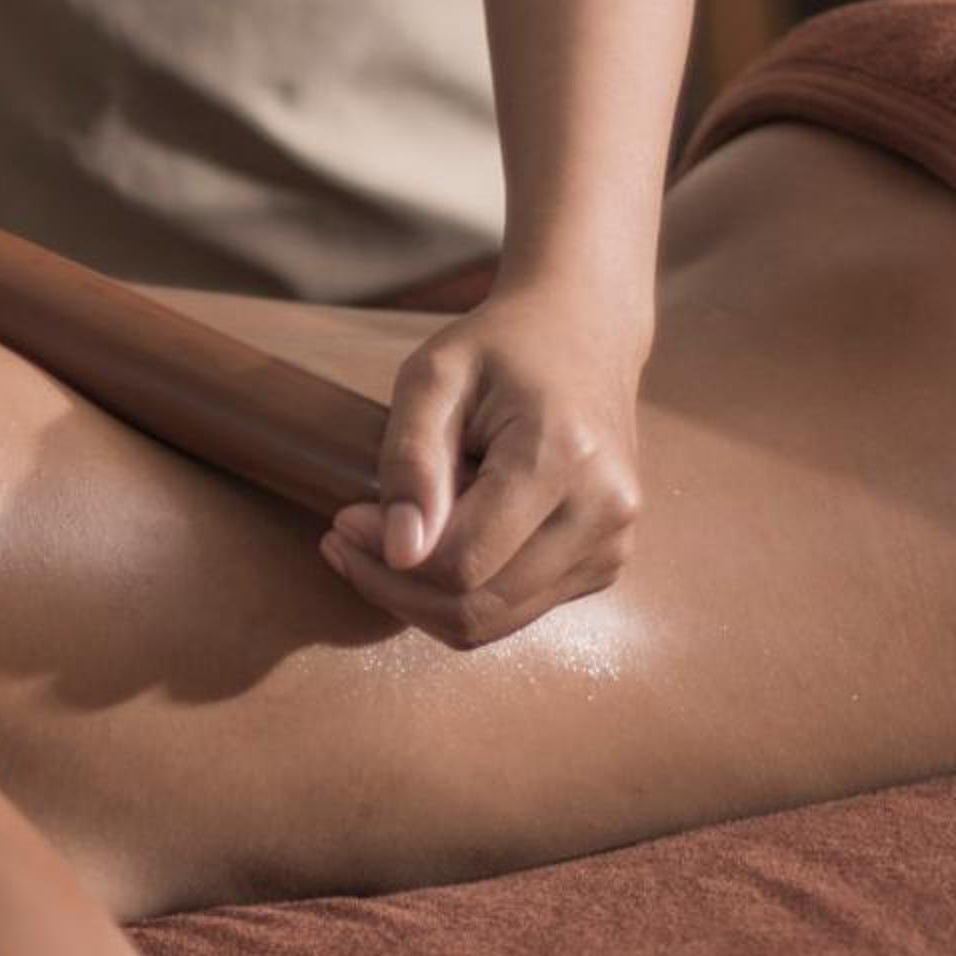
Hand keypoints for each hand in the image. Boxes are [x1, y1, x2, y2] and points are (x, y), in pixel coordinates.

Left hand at [320, 279, 648, 646]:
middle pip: (476, 608)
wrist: (585, 334)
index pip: (461, 563)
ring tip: (386, 540)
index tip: (343, 519)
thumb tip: (399, 552)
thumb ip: (411, 460)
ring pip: (493, 621)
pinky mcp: (604, 562)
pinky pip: (515, 609)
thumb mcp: (433, 376)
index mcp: (564, 458)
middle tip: (347, 541)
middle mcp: (604, 512)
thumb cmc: (501, 348)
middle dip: (396, 589)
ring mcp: (612, 544)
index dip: (385, 560)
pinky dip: (461, 591)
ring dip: (422, 598)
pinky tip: (440, 538)